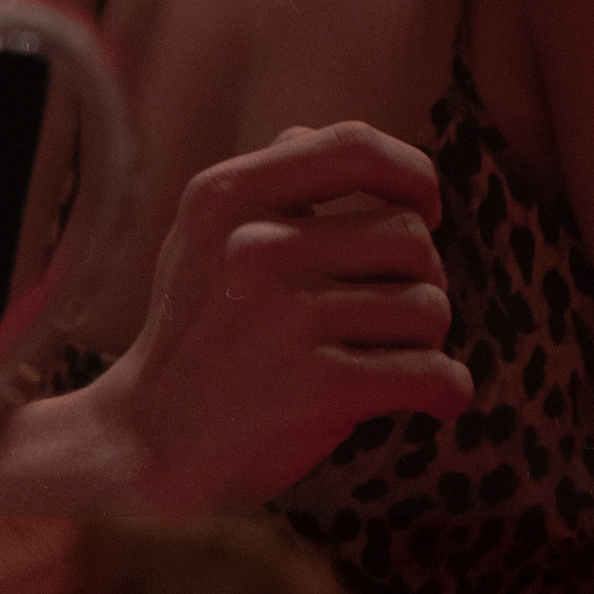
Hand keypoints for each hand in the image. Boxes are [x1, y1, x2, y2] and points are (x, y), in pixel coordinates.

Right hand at [93, 121, 470, 512]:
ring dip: (431, 333)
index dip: (412, 170)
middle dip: (424, 272)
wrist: (146, 447)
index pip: (354, 146)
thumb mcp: (204, 235)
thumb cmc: (191, 333)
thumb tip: (360, 149)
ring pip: (426, 304)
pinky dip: (447, 385)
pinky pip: (426, 372)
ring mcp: (287, 319)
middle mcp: (257, 247)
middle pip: (408, 232)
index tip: (428, 206)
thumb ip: (275, 183)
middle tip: (403, 305)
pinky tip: (441, 393)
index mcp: (229, 194)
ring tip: (405, 351)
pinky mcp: (318, 390)